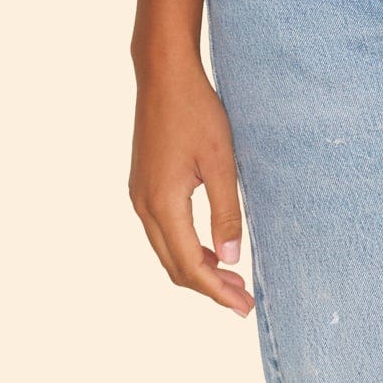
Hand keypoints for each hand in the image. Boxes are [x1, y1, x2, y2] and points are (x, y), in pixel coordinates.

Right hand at [129, 54, 253, 315]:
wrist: (164, 75)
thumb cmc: (196, 111)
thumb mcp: (221, 160)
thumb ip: (225, 211)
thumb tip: (231, 259)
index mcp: (163, 204)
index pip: (190, 266)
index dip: (217, 292)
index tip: (243, 307)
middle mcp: (144, 206)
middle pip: (175, 266)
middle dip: (208, 287)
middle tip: (242, 300)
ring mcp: (139, 195)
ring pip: (167, 250)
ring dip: (197, 268)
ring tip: (231, 279)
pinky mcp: (143, 185)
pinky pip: (162, 231)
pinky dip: (186, 247)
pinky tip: (209, 246)